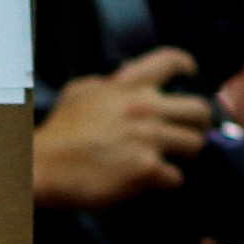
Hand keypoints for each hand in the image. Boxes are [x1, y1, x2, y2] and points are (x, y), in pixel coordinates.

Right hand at [33, 46, 212, 208]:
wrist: (44, 166)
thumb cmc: (58, 131)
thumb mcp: (79, 92)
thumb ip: (107, 82)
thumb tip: (123, 76)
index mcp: (128, 86)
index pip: (172, 62)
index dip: (188, 68)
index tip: (191, 77)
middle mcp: (144, 108)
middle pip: (199, 109)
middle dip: (199, 123)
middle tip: (190, 132)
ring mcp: (147, 139)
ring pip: (195, 144)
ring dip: (186, 154)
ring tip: (173, 159)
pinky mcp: (145, 169)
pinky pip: (176, 177)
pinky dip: (167, 181)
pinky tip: (154, 181)